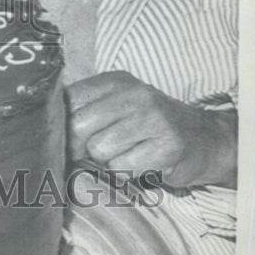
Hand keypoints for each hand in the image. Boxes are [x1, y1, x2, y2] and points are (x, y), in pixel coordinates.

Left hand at [66, 71, 236, 188]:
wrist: (205, 138)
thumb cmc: (149, 126)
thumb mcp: (118, 106)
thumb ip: (86, 111)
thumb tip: (48, 132)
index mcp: (114, 81)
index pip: (68, 100)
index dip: (61, 125)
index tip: (67, 139)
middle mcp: (133, 94)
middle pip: (78, 127)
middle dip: (79, 147)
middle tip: (92, 154)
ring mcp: (152, 118)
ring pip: (99, 150)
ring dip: (107, 161)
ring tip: (126, 154)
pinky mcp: (167, 145)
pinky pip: (123, 168)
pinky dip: (126, 173)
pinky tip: (141, 163)